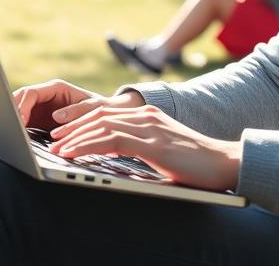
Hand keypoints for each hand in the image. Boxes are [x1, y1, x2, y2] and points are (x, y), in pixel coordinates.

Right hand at [12, 79, 141, 131]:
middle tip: (8, 129)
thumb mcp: (92, 108)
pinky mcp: (38, 119)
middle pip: (20, 99)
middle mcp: (45, 95)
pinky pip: (24, 122)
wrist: (106, 116)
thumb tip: (56, 116)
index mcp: (55, 88)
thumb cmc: (101, 109)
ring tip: (8, 135)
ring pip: (18, 110)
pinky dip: (18, 129)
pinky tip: (16, 139)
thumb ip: (75, 111)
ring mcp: (40, 107)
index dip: (22, 105)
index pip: (31, 93)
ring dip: (12, 120)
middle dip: (11, 112)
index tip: (19, 120)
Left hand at [49, 103, 241, 191]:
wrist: (225, 163)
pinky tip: (76, 153)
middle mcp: (147, 116)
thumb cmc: (196, 163)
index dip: (83, 122)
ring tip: (58, 148)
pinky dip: (89, 146)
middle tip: (53, 139)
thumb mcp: (164, 149)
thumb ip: (143, 147)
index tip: (64, 133)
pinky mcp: (153, 144)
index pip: (108, 114)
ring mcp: (150, 128)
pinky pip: (113, 141)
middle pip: (101, 116)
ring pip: (102, 127)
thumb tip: (120, 158)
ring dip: (76, 138)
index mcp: (149, 116)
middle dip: (74, 127)